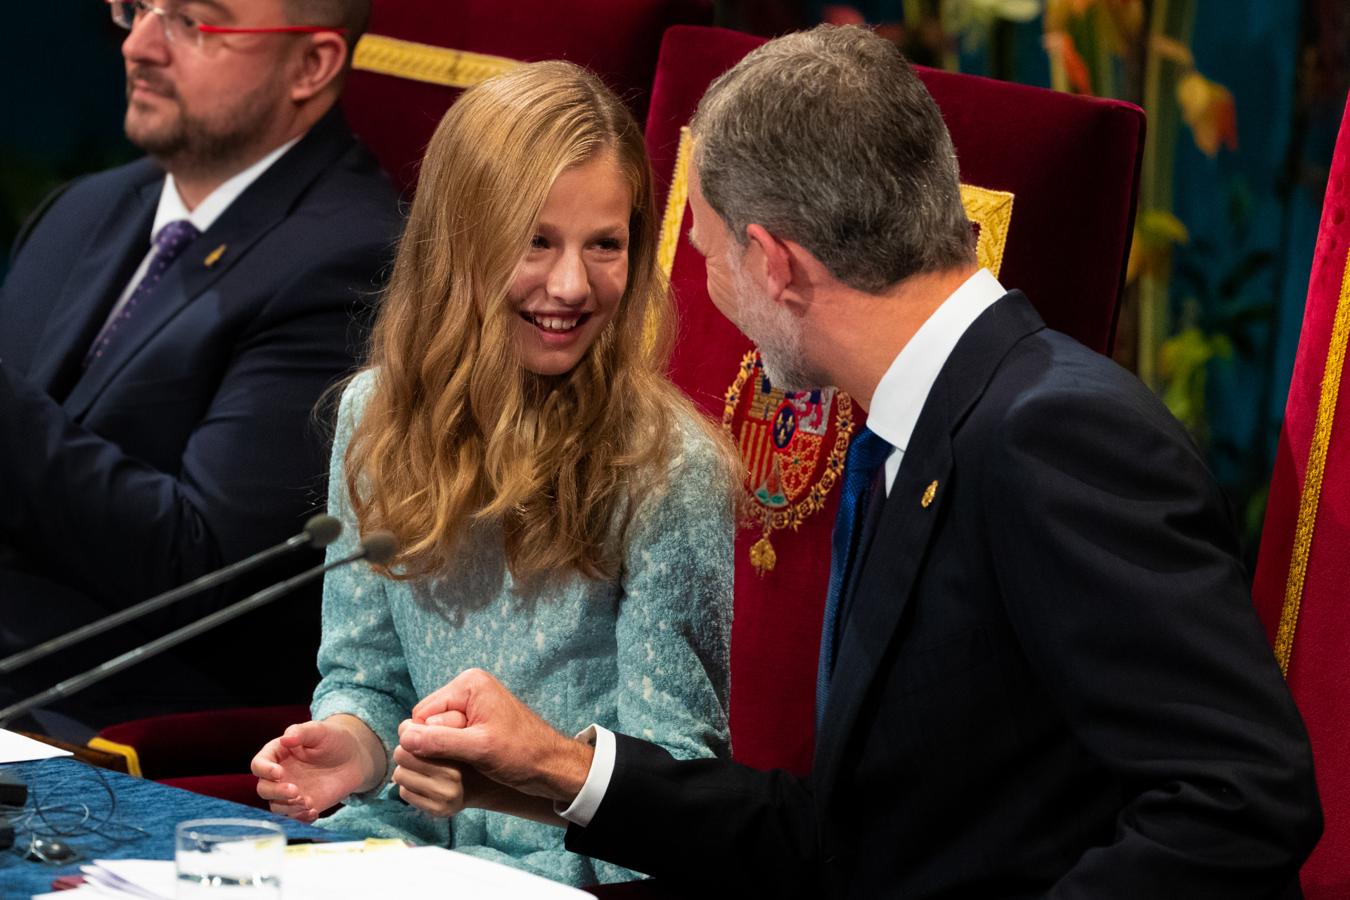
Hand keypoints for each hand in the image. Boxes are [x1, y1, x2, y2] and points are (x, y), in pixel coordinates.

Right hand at [251, 715, 384, 822]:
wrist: (354, 757)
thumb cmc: (334, 739)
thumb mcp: (319, 730)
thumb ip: (301, 732)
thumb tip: (285, 738)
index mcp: (277, 754)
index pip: (259, 764)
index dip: (265, 770)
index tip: (279, 773)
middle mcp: (279, 775)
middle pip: (263, 789)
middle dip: (276, 792)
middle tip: (296, 791)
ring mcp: (289, 791)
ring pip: (276, 806)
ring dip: (289, 807)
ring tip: (309, 802)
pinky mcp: (302, 804)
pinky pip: (294, 817)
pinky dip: (301, 818)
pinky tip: (314, 812)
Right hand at [399, 668, 593, 804]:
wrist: (551, 765)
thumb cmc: (521, 754)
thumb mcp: (478, 749)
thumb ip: (439, 742)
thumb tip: (404, 739)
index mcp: (468, 684)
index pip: (422, 714)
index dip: (430, 739)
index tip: (455, 754)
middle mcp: (468, 687)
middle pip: (428, 721)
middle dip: (440, 744)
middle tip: (468, 756)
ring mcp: (473, 703)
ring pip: (437, 732)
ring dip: (448, 750)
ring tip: (473, 759)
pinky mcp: (476, 719)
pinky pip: (450, 736)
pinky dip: (455, 751)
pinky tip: (474, 760)